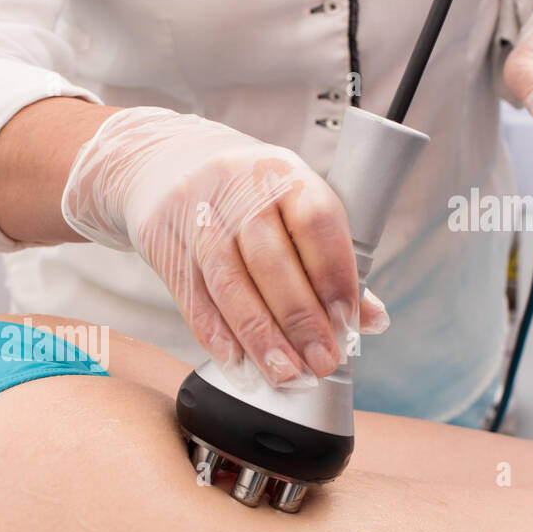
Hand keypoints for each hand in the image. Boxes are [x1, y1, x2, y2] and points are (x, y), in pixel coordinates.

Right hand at [60, 106, 387, 386]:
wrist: (163, 160)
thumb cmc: (244, 193)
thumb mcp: (291, 204)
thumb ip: (329, 258)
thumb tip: (370, 320)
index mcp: (283, 171)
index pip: (315, 222)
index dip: (333, 275)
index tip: (348, 322)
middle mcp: (236, 186)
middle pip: (270, 260)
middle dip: (299, 319)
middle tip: (320, 361)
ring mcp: (194, 213)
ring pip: (229, 282)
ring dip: (259, 335)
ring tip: (284, 371)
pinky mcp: (161, 239)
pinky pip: (190, 294)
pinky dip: (213, 331)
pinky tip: (235, 359)